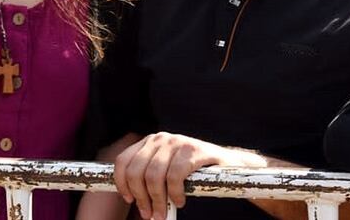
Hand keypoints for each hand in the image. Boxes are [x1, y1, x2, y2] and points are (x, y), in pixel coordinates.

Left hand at [113, 132, 266, 219]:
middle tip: (149, 214)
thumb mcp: (166, 169)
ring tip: (163, 213)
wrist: (227, 164)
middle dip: (141, 198)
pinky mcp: (193, 150)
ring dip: (157, 200)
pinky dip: (175, 194)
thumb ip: (149, 176)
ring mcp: (177, 142)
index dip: (122, 183)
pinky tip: (180, 201)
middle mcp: (161, 138)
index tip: (129, 199)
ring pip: (153, 176)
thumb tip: (132, 197)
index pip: (123, 160)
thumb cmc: (192, 171)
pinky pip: (175, 177)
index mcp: (150, 142)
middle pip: (137, 171)